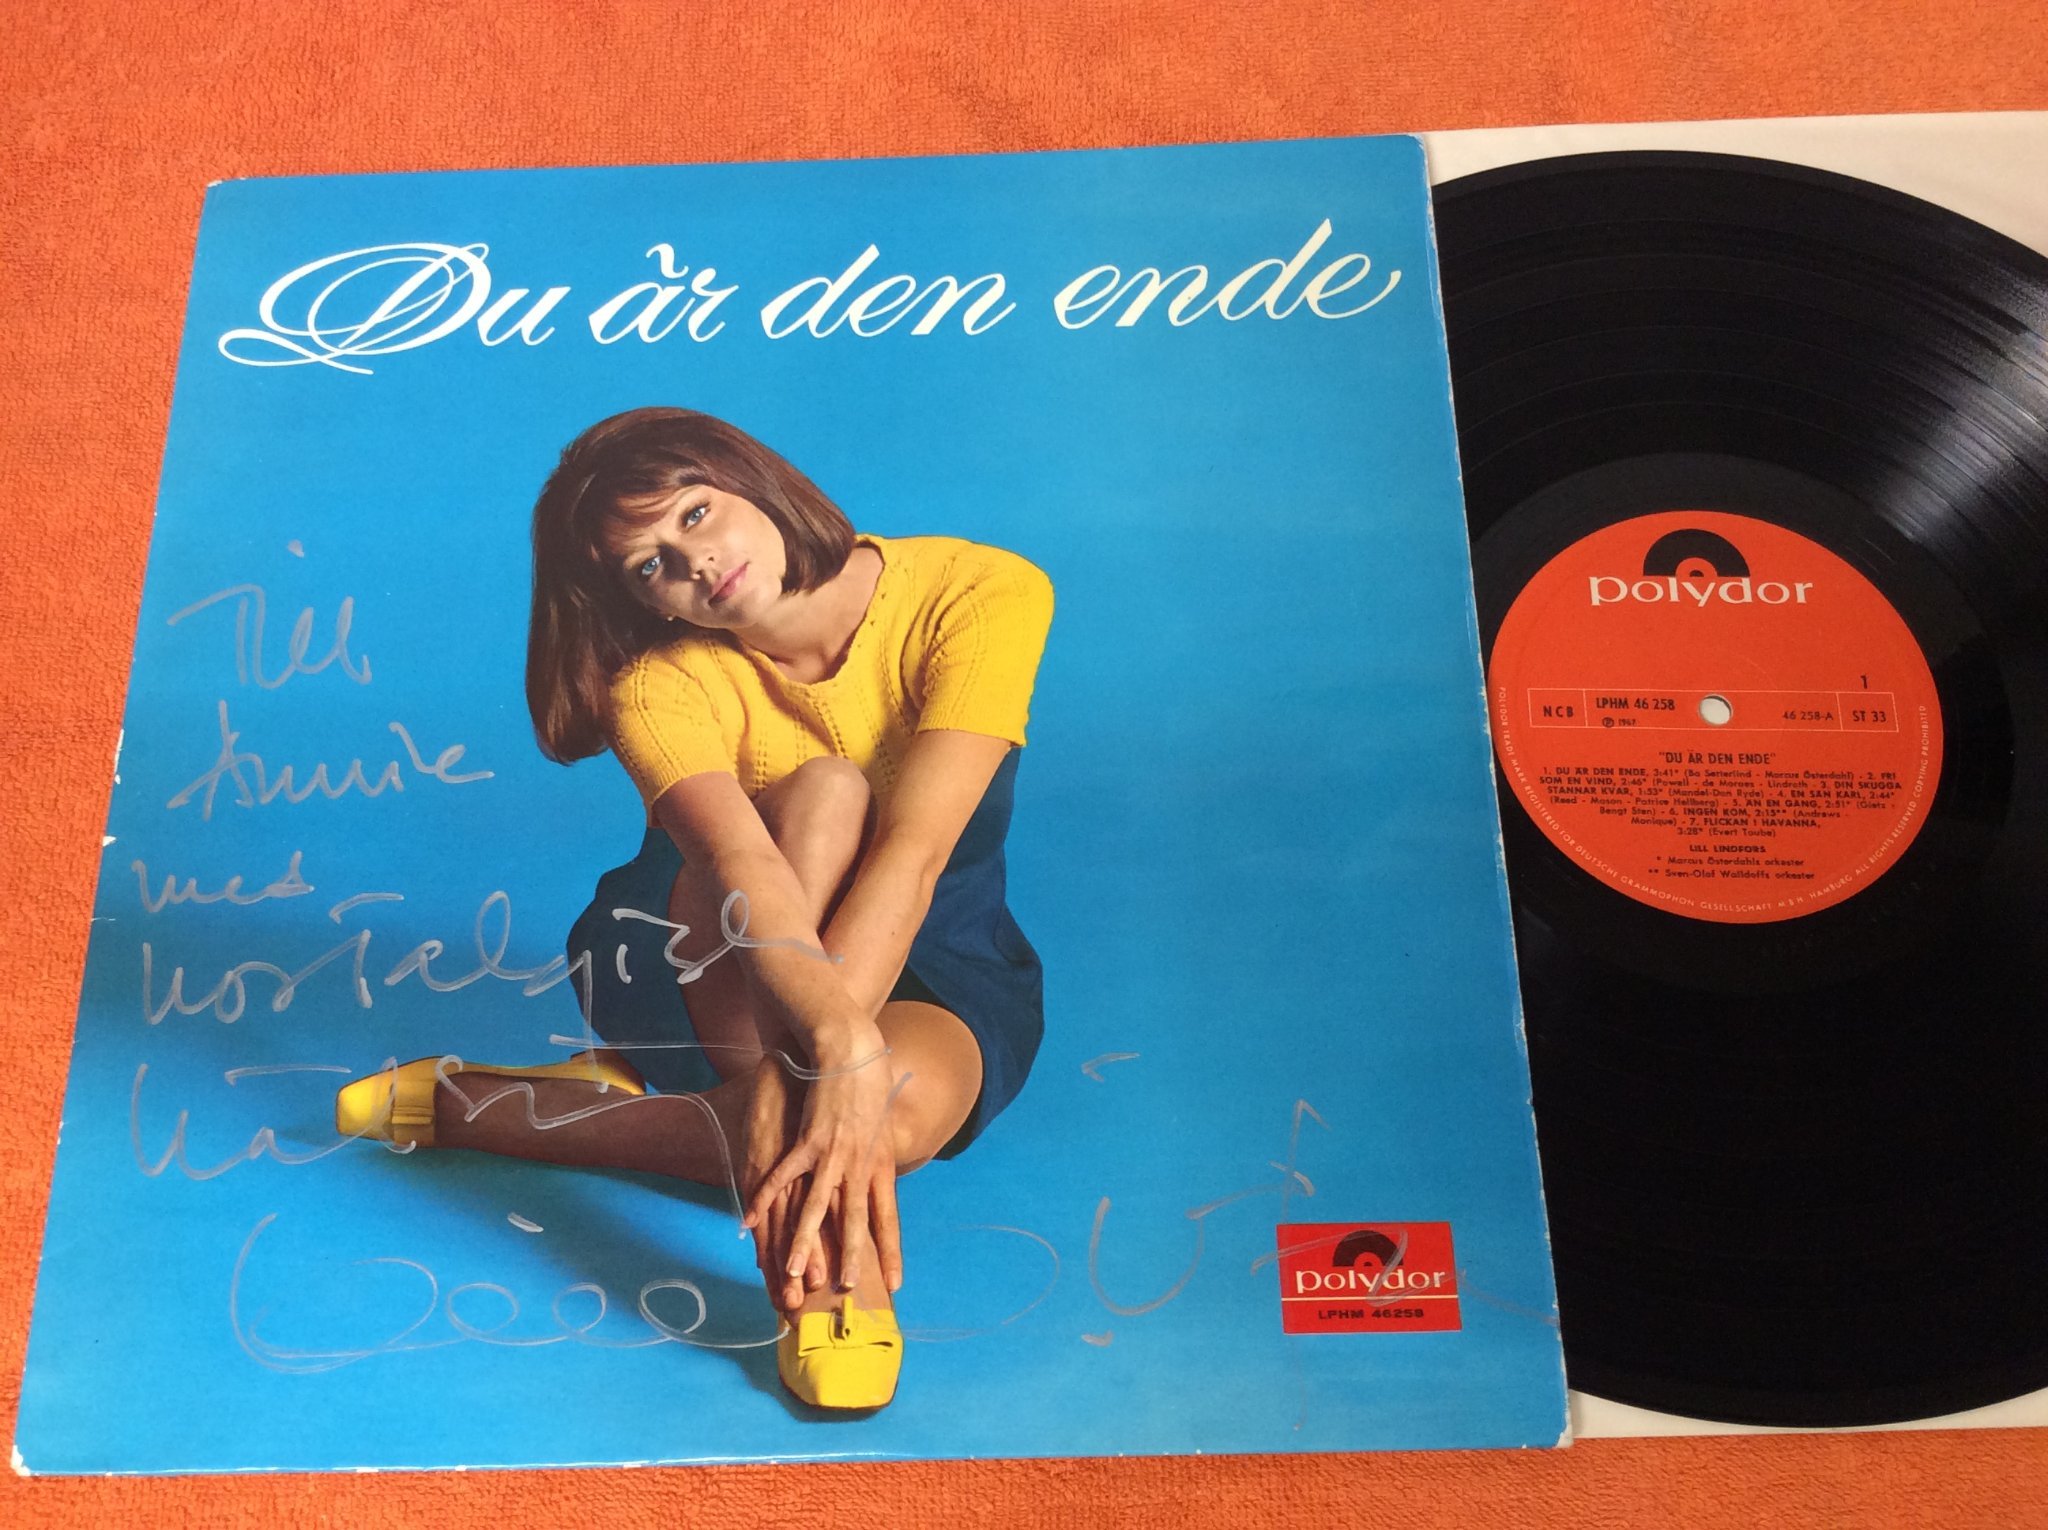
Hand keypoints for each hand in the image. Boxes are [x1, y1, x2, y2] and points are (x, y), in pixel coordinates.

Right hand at [744, 1020, 903, 1298]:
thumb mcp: (882, 1123)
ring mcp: (832, 1152)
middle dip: (851, 1256)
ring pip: (817, 1205)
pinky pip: (783, 1176)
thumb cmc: (867, 1081)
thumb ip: (876, 1155)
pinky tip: (750, 1222)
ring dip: (804, 1241)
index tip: (897, 1284)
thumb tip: (875, 1180)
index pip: (888, 1215)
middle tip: (847, 1290)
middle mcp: (859, 1162)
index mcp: (881, 1161)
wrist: (850, 1046)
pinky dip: (766, 1199)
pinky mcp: (807, 1139)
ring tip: (795, 1272)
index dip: (891, 1249)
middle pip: (855, 1219)